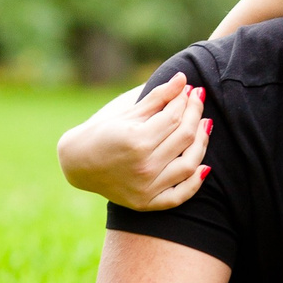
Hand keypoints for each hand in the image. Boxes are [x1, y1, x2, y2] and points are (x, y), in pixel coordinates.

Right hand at [58, 74, 210, 210]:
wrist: (78, 164)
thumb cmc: (102, 132)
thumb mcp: (127, 112)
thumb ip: (157, 96)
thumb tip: (183, 79)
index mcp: (136, 140)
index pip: (175, 117)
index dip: (186, 101)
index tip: (191, 90)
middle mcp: (143, 166)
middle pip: (184, 137)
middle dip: (196, 114)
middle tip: (199, 101)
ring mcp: (146, 187)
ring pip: (189, 164)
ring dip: (202, 142)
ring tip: (204, 125)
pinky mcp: (147, 203)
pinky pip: (180, 195)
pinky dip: (195, 182)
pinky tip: (204, 165)